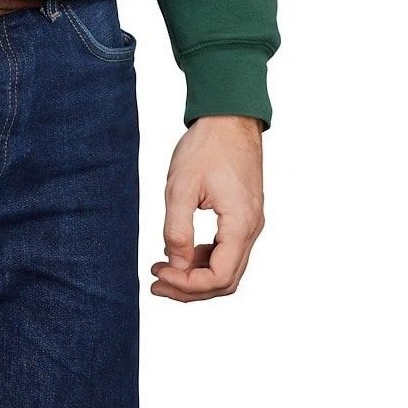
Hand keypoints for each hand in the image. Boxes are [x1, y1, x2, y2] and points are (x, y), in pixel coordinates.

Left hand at [149, 115, 264, 301]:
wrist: (229, 119)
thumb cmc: (206, 147)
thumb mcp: (181, 187)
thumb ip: (177, 229)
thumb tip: (173, 264)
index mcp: (240, 224)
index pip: (218, 277)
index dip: (186, 284)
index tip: (157, 273)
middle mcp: (252, 229)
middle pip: (225, 280)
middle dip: (190, 288)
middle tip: (155, 284)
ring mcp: (250, 223)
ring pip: (227, 268)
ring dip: (196, 276)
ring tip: (162, 271)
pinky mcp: (243, 216)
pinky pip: (227, 251)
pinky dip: (204, 259)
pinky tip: (179, 253)